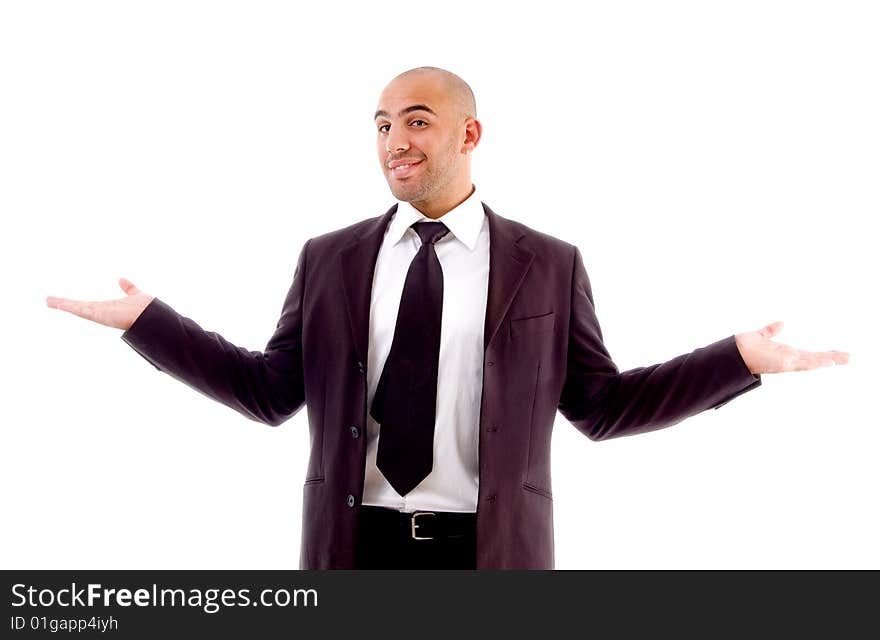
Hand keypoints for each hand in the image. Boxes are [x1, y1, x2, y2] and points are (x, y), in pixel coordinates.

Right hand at [46, 278, 154, 330]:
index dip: (80, 304)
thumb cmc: (146, 309)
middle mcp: (102, 311)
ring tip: (48, 300)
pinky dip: (63, 304)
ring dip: (61, 303)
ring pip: (75, 307)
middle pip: (80, 307)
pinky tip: (51, 301)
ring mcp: (97, 313)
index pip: (91, 306)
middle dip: (66, 304)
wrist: (151, 318)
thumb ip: (129, 288)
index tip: (70, 303)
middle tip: (50, 301)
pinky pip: (76, 308)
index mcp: (110, 308)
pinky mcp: (94, 313)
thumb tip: (121, 279)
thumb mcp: (135, 294)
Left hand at [734, 321, 849, 373]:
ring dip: (829, 360)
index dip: (822, 354)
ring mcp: (787, 362)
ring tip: (846, 358)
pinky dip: (816, 362)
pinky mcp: (783, 364)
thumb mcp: (761, 335)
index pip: (808, 354)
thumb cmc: (743, 347)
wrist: (732, 353)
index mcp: (785, 353)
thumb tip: (781, 323)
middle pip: (815, 358)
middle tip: (850, 357)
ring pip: (813, 361)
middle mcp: (788, 358)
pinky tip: (829, 361)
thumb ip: (771, 330)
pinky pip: (803, 363)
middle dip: (832, 358)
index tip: (835, 353)